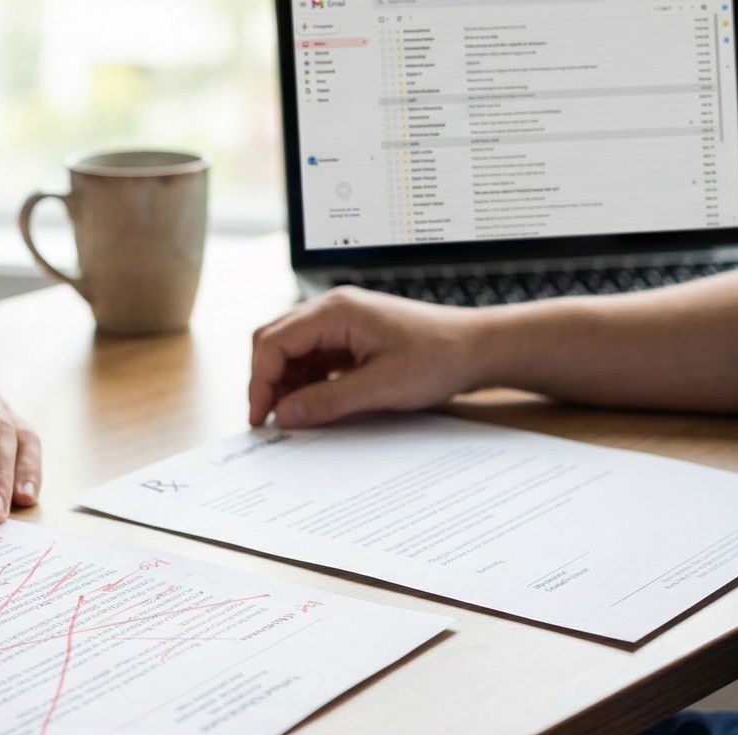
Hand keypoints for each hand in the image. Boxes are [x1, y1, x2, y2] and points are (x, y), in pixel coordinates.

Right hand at [249, 286, 483, 427]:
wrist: (477, 348)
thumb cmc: (438, 357)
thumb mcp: (381, 387)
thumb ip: (327, 401)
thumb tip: (283, 415)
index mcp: (335, 311)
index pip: (274, 343)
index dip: (260, 382)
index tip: (260, 418)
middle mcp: (333, 310)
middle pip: (275, 342)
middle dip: (267, 381)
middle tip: (269, 420)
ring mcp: (342, 323)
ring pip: (293, 351)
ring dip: (287, 383)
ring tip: (294, 417)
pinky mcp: (352, 338)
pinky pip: (315, 358)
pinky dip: (307, 382)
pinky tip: (315, 405)